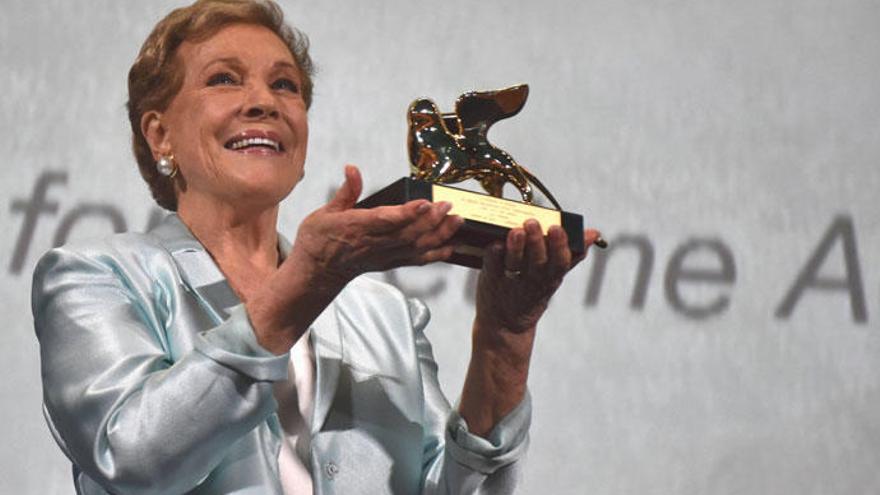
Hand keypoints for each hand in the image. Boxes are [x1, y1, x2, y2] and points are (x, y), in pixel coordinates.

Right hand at [288, 165, 463, 290]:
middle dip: (431, 220)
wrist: (317, 271)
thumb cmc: (320, 240)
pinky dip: (435, 254)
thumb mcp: (325, 212)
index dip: (407, 213)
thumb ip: (346, 191)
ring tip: (456, 221)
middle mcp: (373, 244)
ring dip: (439, 234)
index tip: (424, 203)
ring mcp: (384, 256)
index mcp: (356, 227)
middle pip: (407, 233)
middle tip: (448, 206)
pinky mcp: (390, 263)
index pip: (385, 220)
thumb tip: (352, 169)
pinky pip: (416, 260)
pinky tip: (450, 246)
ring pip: (416, 246)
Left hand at [475, 219, 602, 333]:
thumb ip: (572, 256)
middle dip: (536, 242)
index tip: (557, 228)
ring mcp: (510, 281)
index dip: (560, 246)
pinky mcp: (491, 280)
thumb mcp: (554, 278)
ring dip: (515, 247)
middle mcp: (532, 280)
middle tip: (532, 223)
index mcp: (550, 278)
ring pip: (514, 263)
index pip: (560, 262)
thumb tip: (594, 233)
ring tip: (515, 231)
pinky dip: (493, 255)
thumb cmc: (531, 292)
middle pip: (537, 261)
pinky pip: (491, 266)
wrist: (504, 325)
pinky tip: (494, 242)